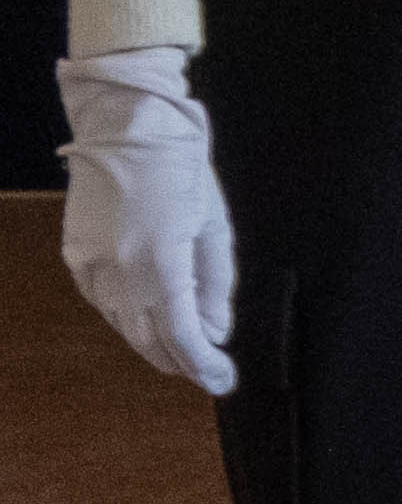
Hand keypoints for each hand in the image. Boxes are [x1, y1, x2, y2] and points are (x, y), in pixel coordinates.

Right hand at [57, 50, 237, 397]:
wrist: (126, 123)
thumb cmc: (181, 165)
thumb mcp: (215, 224)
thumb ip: (216, 284)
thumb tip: (217, 331)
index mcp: (160, 263)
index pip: (182, 336)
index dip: (204, 365)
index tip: (224, 381)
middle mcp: (120, 273)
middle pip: (149, 341)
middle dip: (180, 362)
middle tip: (207, 372)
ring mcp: (91, 266)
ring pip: (124, 326)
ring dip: (154, 343)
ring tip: (182, 350)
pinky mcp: (76, 255)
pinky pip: (104, 302)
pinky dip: (128, 316)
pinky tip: (148, 317)